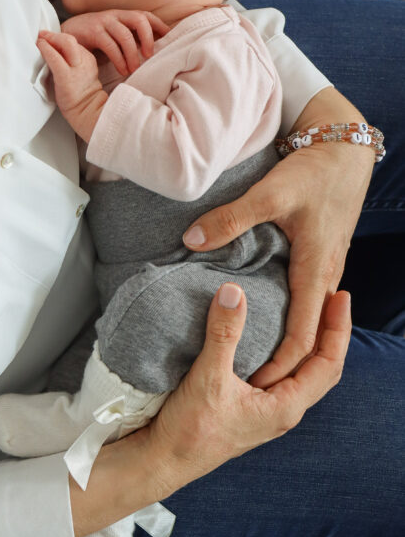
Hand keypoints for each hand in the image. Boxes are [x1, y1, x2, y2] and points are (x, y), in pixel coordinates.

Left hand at [37, 30, 107, 141]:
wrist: (88, 113)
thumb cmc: (80, 98)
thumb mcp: (81, 75)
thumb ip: (73, 63)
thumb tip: (56, 55)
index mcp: (88, 60)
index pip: (73, 43)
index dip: (59, 39)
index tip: (49, 37)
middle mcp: (83, 61)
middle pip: (70, 40)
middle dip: (54, 35)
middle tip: (42, 34)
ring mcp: (76, 68)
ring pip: (65, 43)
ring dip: (49, 39)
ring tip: (40, 38)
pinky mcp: (67, 76)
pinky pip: (55, 57)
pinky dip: (46, 49)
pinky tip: (40, 45)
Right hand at [60, 10, 169, 76]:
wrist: (62, 36)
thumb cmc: (91, 40)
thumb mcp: (112, 37)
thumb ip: (128, 40)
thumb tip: (150, 52)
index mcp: (122, 16)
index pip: (145, 15)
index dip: (159, 25)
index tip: (169, 38)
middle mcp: (114, 15)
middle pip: (139, 19)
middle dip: (148, 37)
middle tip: (150, 55)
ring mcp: (102, 22)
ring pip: (125, 35)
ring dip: (132, 54)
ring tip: (134, 69)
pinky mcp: (92, 32)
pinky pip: (110, 45)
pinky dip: (119, 59)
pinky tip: (122, 70)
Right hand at [71, 282, 351, 536]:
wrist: (165, 461)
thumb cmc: (190, 430)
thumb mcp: (208, 378)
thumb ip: (223, 334)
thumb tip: (234, 291)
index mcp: (285, 407)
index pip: (327, 363)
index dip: (337, 328)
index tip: (341, 296)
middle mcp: (284, 411)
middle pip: (322, 367)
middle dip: (332, 332)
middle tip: (335, 296)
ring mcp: (269, 411)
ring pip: (304, 373)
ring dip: (313, 343)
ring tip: (314, 311)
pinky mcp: (253, 408)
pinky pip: (284, 376)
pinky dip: (291, 353)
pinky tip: (279, 337)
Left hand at [181, 88, 371, 386]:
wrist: (343, 149)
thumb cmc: (312, 172)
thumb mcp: (270, 193)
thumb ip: (231, 218)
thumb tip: (192, 239)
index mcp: (314, 270)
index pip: (301, 335)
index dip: (280, 365)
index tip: (254, 387)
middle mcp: (323, 275)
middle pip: (308, 336)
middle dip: (282, 365)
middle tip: (248, 387)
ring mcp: (324, 267)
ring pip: (308, 318)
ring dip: (287, 343)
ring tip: (252, 361)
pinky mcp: (319, 257)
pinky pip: (306, 299)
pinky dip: (290, 317)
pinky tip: (261, 318)